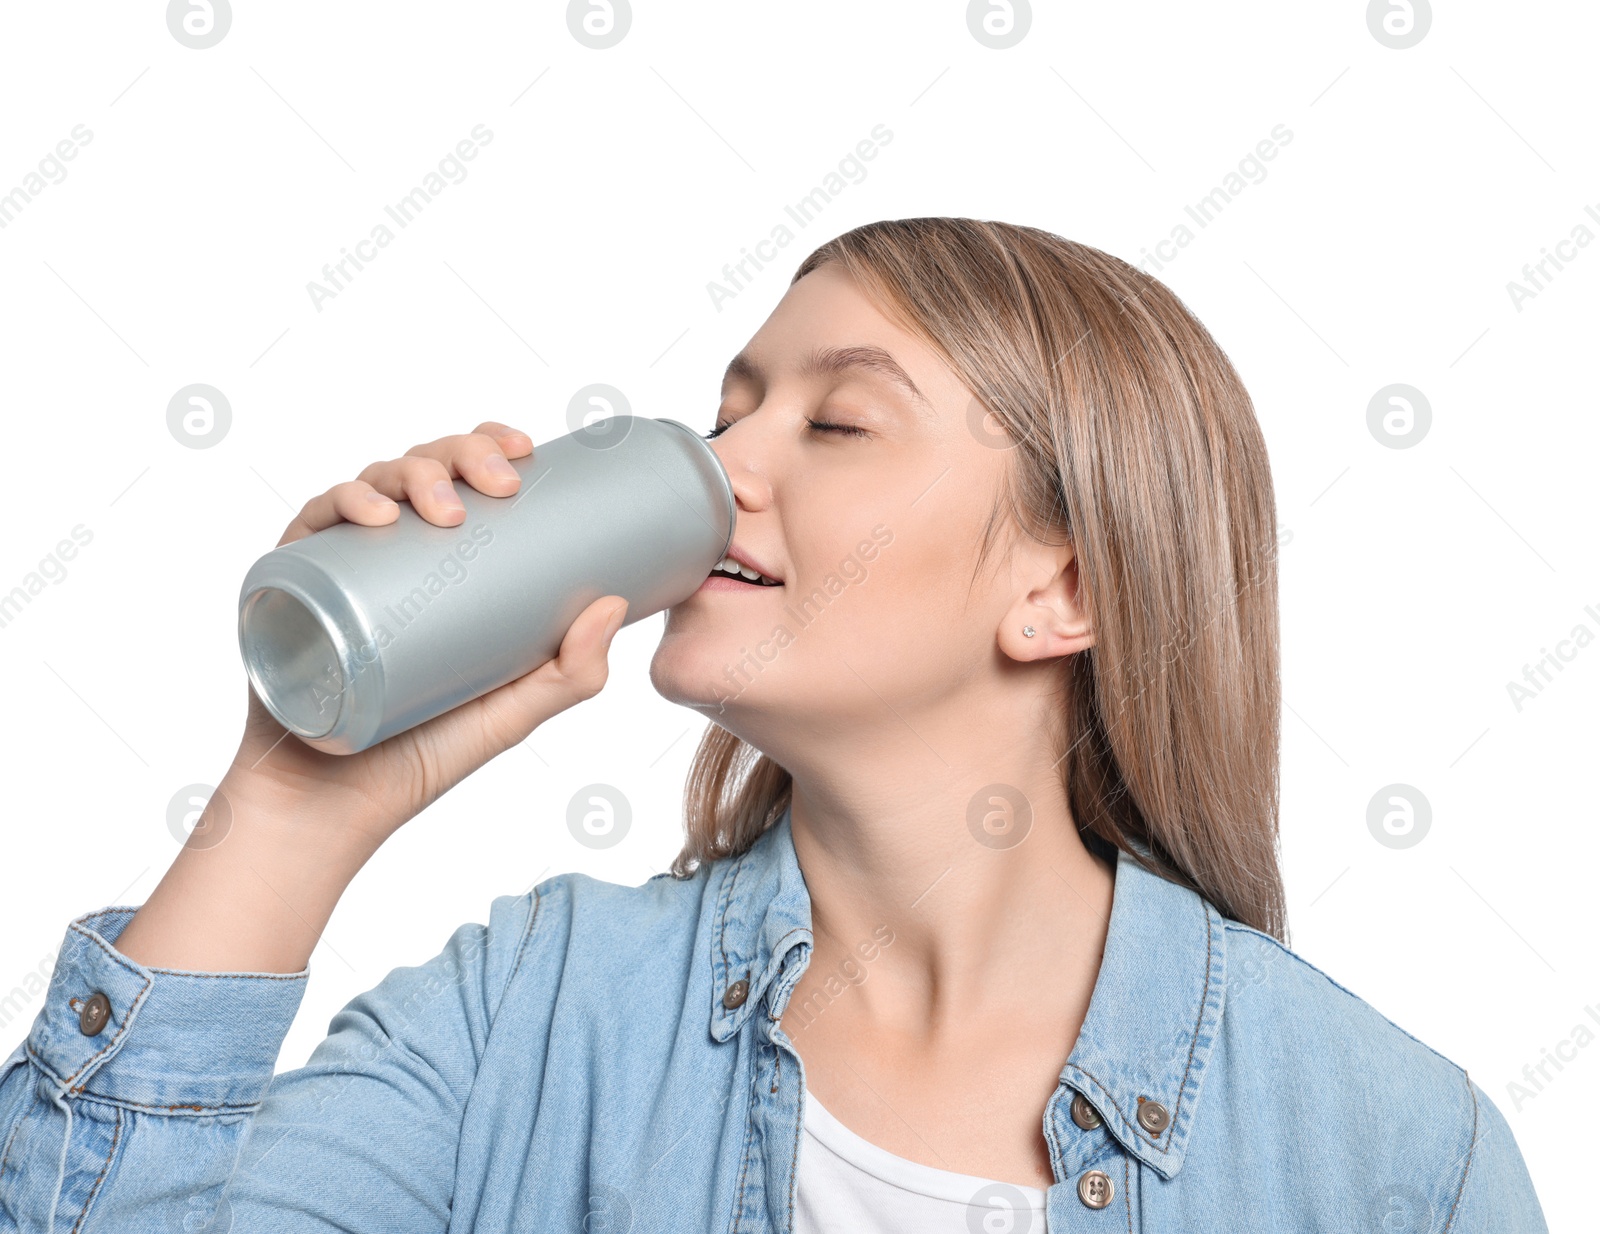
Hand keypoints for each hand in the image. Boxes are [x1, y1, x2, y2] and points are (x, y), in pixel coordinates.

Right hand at [226, 420, 627, 853]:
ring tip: (446, 509)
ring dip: (410, 473)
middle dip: (460, 453)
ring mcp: (336, 568)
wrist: (335, 810)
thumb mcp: (513, 710)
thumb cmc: (424, 755)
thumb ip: (572, 672)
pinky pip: (306, 527)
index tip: (527, 449)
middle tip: (501, 483)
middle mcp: (385, 553)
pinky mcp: (289, 590)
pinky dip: (338, 506)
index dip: (487, 444)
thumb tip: (617, 603)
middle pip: (418, 468)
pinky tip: (374, 517)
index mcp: (436, 563)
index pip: (459, 479)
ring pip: (367, 484)